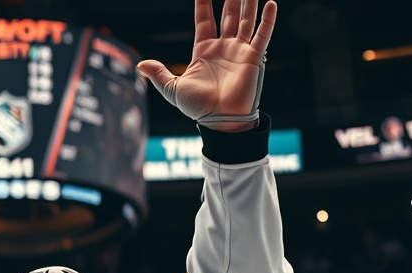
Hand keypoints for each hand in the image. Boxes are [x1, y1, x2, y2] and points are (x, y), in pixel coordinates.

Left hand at [137, 0, 276, 130]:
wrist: (220, 121)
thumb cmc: (198, 108)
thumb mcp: (173, 89)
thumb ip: (159, 74)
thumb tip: (140, 64)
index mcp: (204, 51)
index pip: (204, 19)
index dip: (203, 3)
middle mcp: (223, 47)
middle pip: (228, 15)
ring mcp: (239, 51)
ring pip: (246, 20)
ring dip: (248, 3)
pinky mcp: (254, 58)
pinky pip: (263, 34)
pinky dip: (268, 19)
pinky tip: (271, 3)